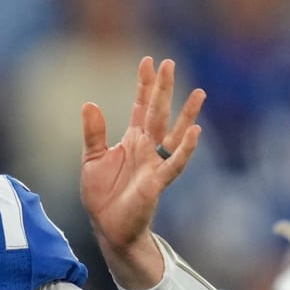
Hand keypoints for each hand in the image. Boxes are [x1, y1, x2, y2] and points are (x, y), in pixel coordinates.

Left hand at [80, 57, 204, 289]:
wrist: (108, 227)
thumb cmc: (102, 196)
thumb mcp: (92, 160)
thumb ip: (93, 133)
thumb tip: (89, 103)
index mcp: (132, 140)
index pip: (141, 106)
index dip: (144, 85)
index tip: (148, 61)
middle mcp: (147, 148)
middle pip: (158, 112)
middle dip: (163, 89)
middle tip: (169, 63)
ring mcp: (155, 163)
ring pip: (173, 134)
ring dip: (186, 114)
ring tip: (199, 93)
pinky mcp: (158, 182)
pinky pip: (175, 163)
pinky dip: (185, 149)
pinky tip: (195, 131)